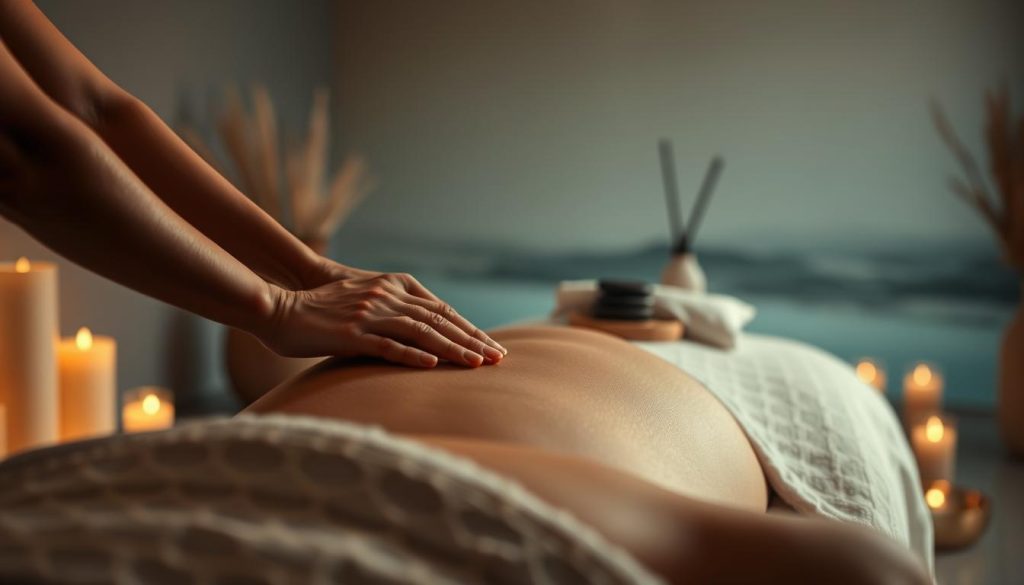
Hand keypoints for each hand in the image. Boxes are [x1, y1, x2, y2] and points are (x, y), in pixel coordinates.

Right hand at [256, 271, 506, 367]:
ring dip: (453, 349)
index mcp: (395, 286)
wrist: (281, 306)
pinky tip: (433, 365)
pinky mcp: (351, 334)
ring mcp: (370, 315)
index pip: (442, 310)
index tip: (492, 346)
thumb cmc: (324, 307)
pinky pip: (387, 345)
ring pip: (421, 332)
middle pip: (439, 320)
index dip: (469, 328)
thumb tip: (425, 334)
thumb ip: (396, 309)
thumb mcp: (367, 299)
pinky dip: (412, 355)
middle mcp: (388, 297)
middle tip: (498, 358)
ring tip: (477, 364)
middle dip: (472, 340)